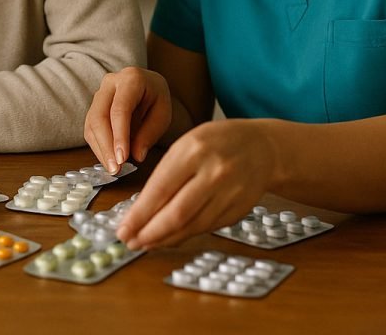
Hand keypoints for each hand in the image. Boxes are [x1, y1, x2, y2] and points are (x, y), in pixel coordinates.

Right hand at [84, 66, 171, 173]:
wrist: (147, 85)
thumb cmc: (156, 98)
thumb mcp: (163, 114)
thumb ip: (150, 133)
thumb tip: (136, 156)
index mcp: (131, 79)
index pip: (120, 109)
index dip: (119, 135)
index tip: (122, 158)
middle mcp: (110, 83)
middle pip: (99, 116)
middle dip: (106, 146)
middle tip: (115, 169)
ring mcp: (99, 93)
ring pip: (91, 124)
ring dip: (101, 149)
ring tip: (114, 168)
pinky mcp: (93, 107)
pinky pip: (90, 129)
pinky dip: (99, 147)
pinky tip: (109, 159)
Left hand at [116, 119, 275, 248]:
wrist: (262, 148)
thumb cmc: (217, 142)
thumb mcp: (188, 144)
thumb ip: (166, 172)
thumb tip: (140, 208)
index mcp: (194, 150)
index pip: (161, 188)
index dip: (140, 214)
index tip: (123, 228)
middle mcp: (214, 172)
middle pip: (177, 213)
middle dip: (149, 233)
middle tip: (130, 242)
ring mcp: (229, 193)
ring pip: (191, 226)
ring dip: (165, 239)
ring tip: (145, 244)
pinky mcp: (238, 210)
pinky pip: (206, 228)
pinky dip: (185, 236)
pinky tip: (169, 238)